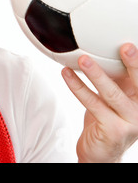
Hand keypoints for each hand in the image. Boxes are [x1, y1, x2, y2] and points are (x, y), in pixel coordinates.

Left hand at [62, 44, 137, 162]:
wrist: (101, 153)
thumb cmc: (107, 120)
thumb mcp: (114, 98)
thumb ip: (114, 79)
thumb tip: (98, 50)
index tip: (130, 44)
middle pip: (137, 83)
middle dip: (132, 64)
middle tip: (124, 47)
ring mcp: (128, 122)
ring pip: (111, 93)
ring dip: (96, 74)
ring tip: (82, 59)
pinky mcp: (112, 130)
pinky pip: (92, 104)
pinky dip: (77, 87)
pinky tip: (66, 74)